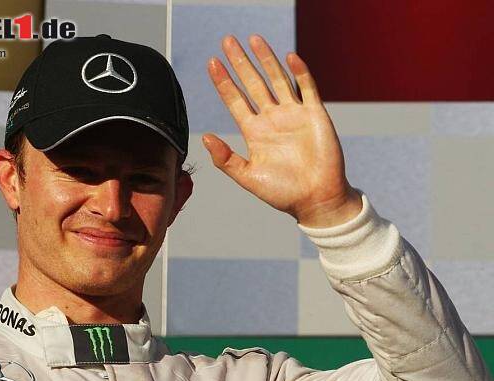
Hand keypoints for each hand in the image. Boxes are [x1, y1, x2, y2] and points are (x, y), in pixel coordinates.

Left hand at [204, 34, 360, 227]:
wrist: (317, 199)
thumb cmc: (283, 193)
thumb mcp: (248, 177)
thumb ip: (225, 158)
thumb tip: (205, 138)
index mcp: (254, 132)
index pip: (235, 100)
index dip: (224, 82)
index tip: (212, 63)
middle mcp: (272, 119)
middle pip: (253, 83)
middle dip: (240, 62)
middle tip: (227, 41)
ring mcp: (293, 114)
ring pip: (277, 79)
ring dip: (266, 59)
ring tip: (253, 39)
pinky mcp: (315, 114)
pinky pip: (307, 87)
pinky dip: (299, 71)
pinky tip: (289, 57)